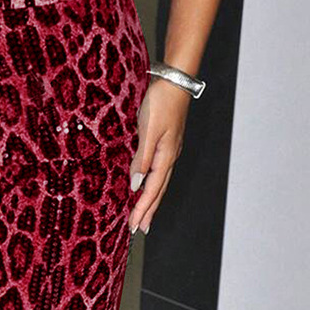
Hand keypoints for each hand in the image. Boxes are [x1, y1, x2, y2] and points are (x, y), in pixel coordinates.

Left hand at [128, 77, 191, 233]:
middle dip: (149, 211)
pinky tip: (147, 186)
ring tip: (144, 215)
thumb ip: (142, 158)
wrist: (175, 80)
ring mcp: (169, 150)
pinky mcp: (166, 142)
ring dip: (152, 201)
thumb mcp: (148, 130)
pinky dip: (152, 184)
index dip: (142, 209)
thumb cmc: (161, 102)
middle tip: (140, 229)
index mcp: (165, 157)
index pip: (152, 190)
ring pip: (159, 182)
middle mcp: (169, 157)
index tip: (134, 226)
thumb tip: (136, 184)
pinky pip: (158, 171)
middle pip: (158, 191)